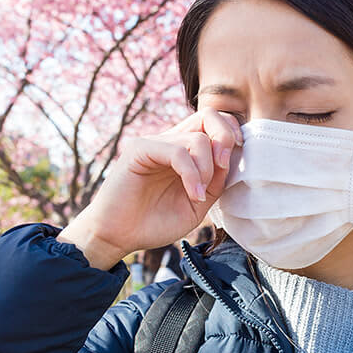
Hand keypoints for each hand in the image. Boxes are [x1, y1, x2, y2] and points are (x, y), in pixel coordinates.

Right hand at [58, 107, 241, 268]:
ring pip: (197, 138)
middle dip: (226, 137)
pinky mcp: (139, 150)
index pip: (214, 122)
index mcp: (185, 151)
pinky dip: (192, 175)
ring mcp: (155, 143)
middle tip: (224, 166)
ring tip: (199, 195)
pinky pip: (178, 152)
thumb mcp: (197, 205)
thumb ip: (214, 182)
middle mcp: (171, 141)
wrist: (118, 237)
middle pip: (209, 115)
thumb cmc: (154, 223)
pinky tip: (193, 195)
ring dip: (207, 169)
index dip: (232, 134)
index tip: (234, 161)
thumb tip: (232, 161)